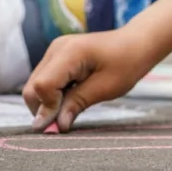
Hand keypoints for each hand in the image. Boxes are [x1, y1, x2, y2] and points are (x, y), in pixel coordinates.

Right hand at [22, 29, 151, 132]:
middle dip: (44, 108)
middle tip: (68, 117)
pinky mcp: (57, 56)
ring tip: (75, 103)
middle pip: (33, 87)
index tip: (62, 123)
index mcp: (69, 52)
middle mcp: (56, 48)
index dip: (48, 108)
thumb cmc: (127, 63)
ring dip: (49, 102)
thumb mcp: (105, 88)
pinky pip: (45, 81)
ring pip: (35, 86)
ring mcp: (55, 50)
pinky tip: (73, 94)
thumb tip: (54, 127)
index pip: (42, 86)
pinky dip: (53, 94)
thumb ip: (76, 105)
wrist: (138, 43)